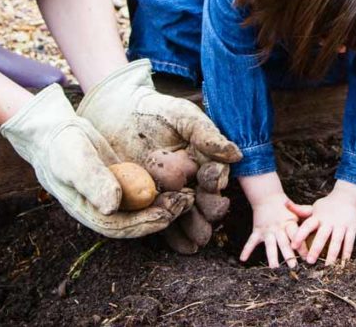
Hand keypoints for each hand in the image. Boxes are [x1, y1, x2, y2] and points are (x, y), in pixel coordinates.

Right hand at [1, 84, 192, 237]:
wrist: (56, 133)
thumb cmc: (62, 148)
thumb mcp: (75, 162)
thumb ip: (93, 182)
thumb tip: (112, 205)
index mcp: (91, 212)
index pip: (121, 227)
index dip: (144, 223)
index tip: (166, 214)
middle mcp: (105, 210)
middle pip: (138, 221)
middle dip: (163, 214)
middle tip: (186, 202)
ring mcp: (115, 198)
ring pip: (145, 208)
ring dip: (167, 204)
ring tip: (189, 195)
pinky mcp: (124, 183)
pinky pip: (146, 192)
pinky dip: (163, 190)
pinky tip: (181, 182)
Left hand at [76, 60, 242, 252]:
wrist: (120, 111)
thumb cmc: (157, 109)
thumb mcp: (184, 116)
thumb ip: (208, 134)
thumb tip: (236, 155)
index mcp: (202, 162)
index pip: (213, 178)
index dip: (214, 183)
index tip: (210, 180)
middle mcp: (190, 182)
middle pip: (205, 204)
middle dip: (208, 213)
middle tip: (208, 217)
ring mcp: (169, 196)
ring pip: (187, 218)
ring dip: (193, 229)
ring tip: (196, 238)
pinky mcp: (147, 205)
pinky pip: (162, 223)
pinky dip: (173, 236)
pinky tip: (181, 245)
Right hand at [239, 173, 301, 268]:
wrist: (267, 198)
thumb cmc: (286, 207)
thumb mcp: (297, 209)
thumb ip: (307, 214)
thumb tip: (319, 219)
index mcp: (289, 223)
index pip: (296, 235)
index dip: (302, 246)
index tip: (307, 258)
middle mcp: (278, 228)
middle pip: (284, 243)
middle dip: (288, 255)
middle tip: (293, 266)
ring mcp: (267, 231)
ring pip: (269, 245)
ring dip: (272, 256)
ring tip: (274, 267)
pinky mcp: (257, 232)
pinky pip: (251, 241)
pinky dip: (246, 250)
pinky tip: (242, 259)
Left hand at [289, 180, 355, 265]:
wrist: (348, 197)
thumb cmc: (327, 206)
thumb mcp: (313, 207)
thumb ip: (300, 210)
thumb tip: (284, 203)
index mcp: (318, 217)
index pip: (307, 226)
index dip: (300, 235)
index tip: (293, 246)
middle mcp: (329, 221)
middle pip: (322, 236)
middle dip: (316, 249)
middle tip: (310, 261)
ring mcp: (341, 225)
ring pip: (337, 242)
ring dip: (332, 255)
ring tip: (327, 267)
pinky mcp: (352, 228)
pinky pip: (349, 242)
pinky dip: (347, 253)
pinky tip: (344, 263)